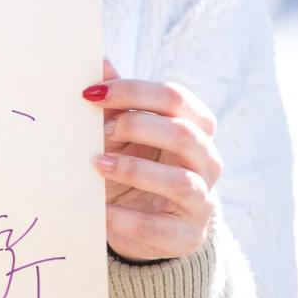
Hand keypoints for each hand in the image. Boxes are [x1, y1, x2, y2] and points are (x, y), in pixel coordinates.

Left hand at [82, 58, 222, 262]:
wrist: (144, 228)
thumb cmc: (135, 167)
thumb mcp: (125, 135)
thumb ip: (118, 102)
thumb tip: (100, 62)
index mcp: (194, 128)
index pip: (176, 98)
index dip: (134, 91)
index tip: (91, 94)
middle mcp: (207, 161)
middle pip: (184, 134)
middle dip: (138, 126)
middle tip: (102, 130)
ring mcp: (202, 201)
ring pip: (181, 181)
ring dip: (134, 170)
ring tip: (97, 164)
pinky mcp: (187, 236)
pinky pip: (161, 226)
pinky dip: (128, 218)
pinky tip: (101, 211)